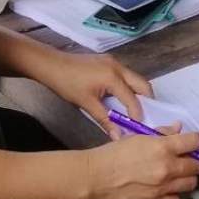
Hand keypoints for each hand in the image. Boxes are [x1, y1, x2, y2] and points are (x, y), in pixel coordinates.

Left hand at [33, 50, 152, 126]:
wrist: (51, 64)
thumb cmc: (67, 84)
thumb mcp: (86, 104)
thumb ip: (105, 120)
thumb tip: (118, 136)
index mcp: (113, 77)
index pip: (133, 99)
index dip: (137, 114)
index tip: (140, 127)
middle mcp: (118, 66)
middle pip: (142, 84)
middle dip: (147, 101)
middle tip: (143, 117)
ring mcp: (114, 62)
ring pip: (135, 78)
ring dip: (137, 93)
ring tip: (132, 110)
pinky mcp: (108, 61)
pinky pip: (125, 75)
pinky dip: (128, 87)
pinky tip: (120, 98)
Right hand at [88, 130, 198, 198]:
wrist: (96, 177)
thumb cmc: (113, 154)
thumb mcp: (137, 137)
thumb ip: (161, 133)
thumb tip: (178, 129)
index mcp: (163, 147)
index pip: (195, 142)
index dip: (195, 140)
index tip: (191, 142)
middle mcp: (167, 168)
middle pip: (196, 166)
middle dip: (191, 161)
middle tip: (182, 160)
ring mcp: (163, 187)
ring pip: (191, 184)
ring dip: (185, 178)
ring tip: (174, 175)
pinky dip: (173, 196)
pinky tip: (164, 190)